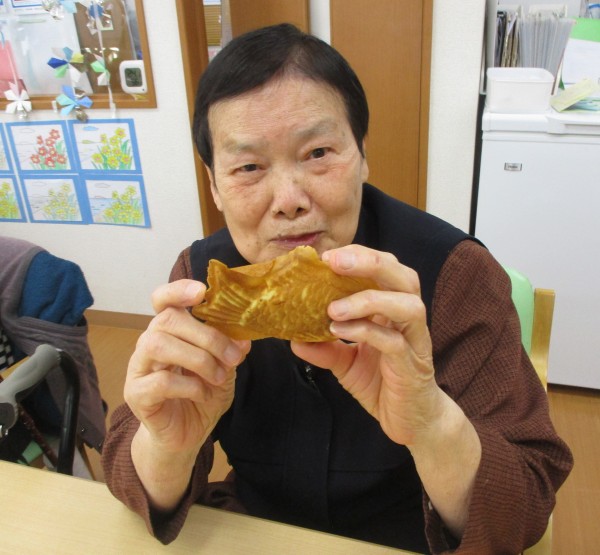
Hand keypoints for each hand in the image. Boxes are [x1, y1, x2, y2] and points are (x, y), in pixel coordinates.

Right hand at [125, 279, 249, 456]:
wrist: (186, 436)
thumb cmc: (202, 395)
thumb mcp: (225, 369)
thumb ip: (231, 350)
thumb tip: (243, 337)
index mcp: (171, 332)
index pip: (163, 300)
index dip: (178, 290)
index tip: (202, 291)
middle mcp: (150, 343)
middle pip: (167, 320)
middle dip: (206, 335)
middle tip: (231, 356)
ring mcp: (139, 368)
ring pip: (158, 344)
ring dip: (197, 359)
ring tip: (219, 376)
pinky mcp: (136, 394)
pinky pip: (159, 381)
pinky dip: (189, 386)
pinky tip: (203, 394)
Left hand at [292, 244, 442, 446]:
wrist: (411, 421)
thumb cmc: (382, 384)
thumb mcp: (345, 363)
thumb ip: (323, 348)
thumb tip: (292, 338)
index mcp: (393, 309)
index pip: (383, 269)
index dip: (358, 256)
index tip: (326, 257)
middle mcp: (408, 318)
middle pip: (402, 276)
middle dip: (369, 262)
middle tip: (333, 261)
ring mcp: (414, 341)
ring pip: (407, 304)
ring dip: (368, 299)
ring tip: (333, 307)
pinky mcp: (413, 365)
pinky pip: (394, 342)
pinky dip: (366, 331)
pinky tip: (340, 331)